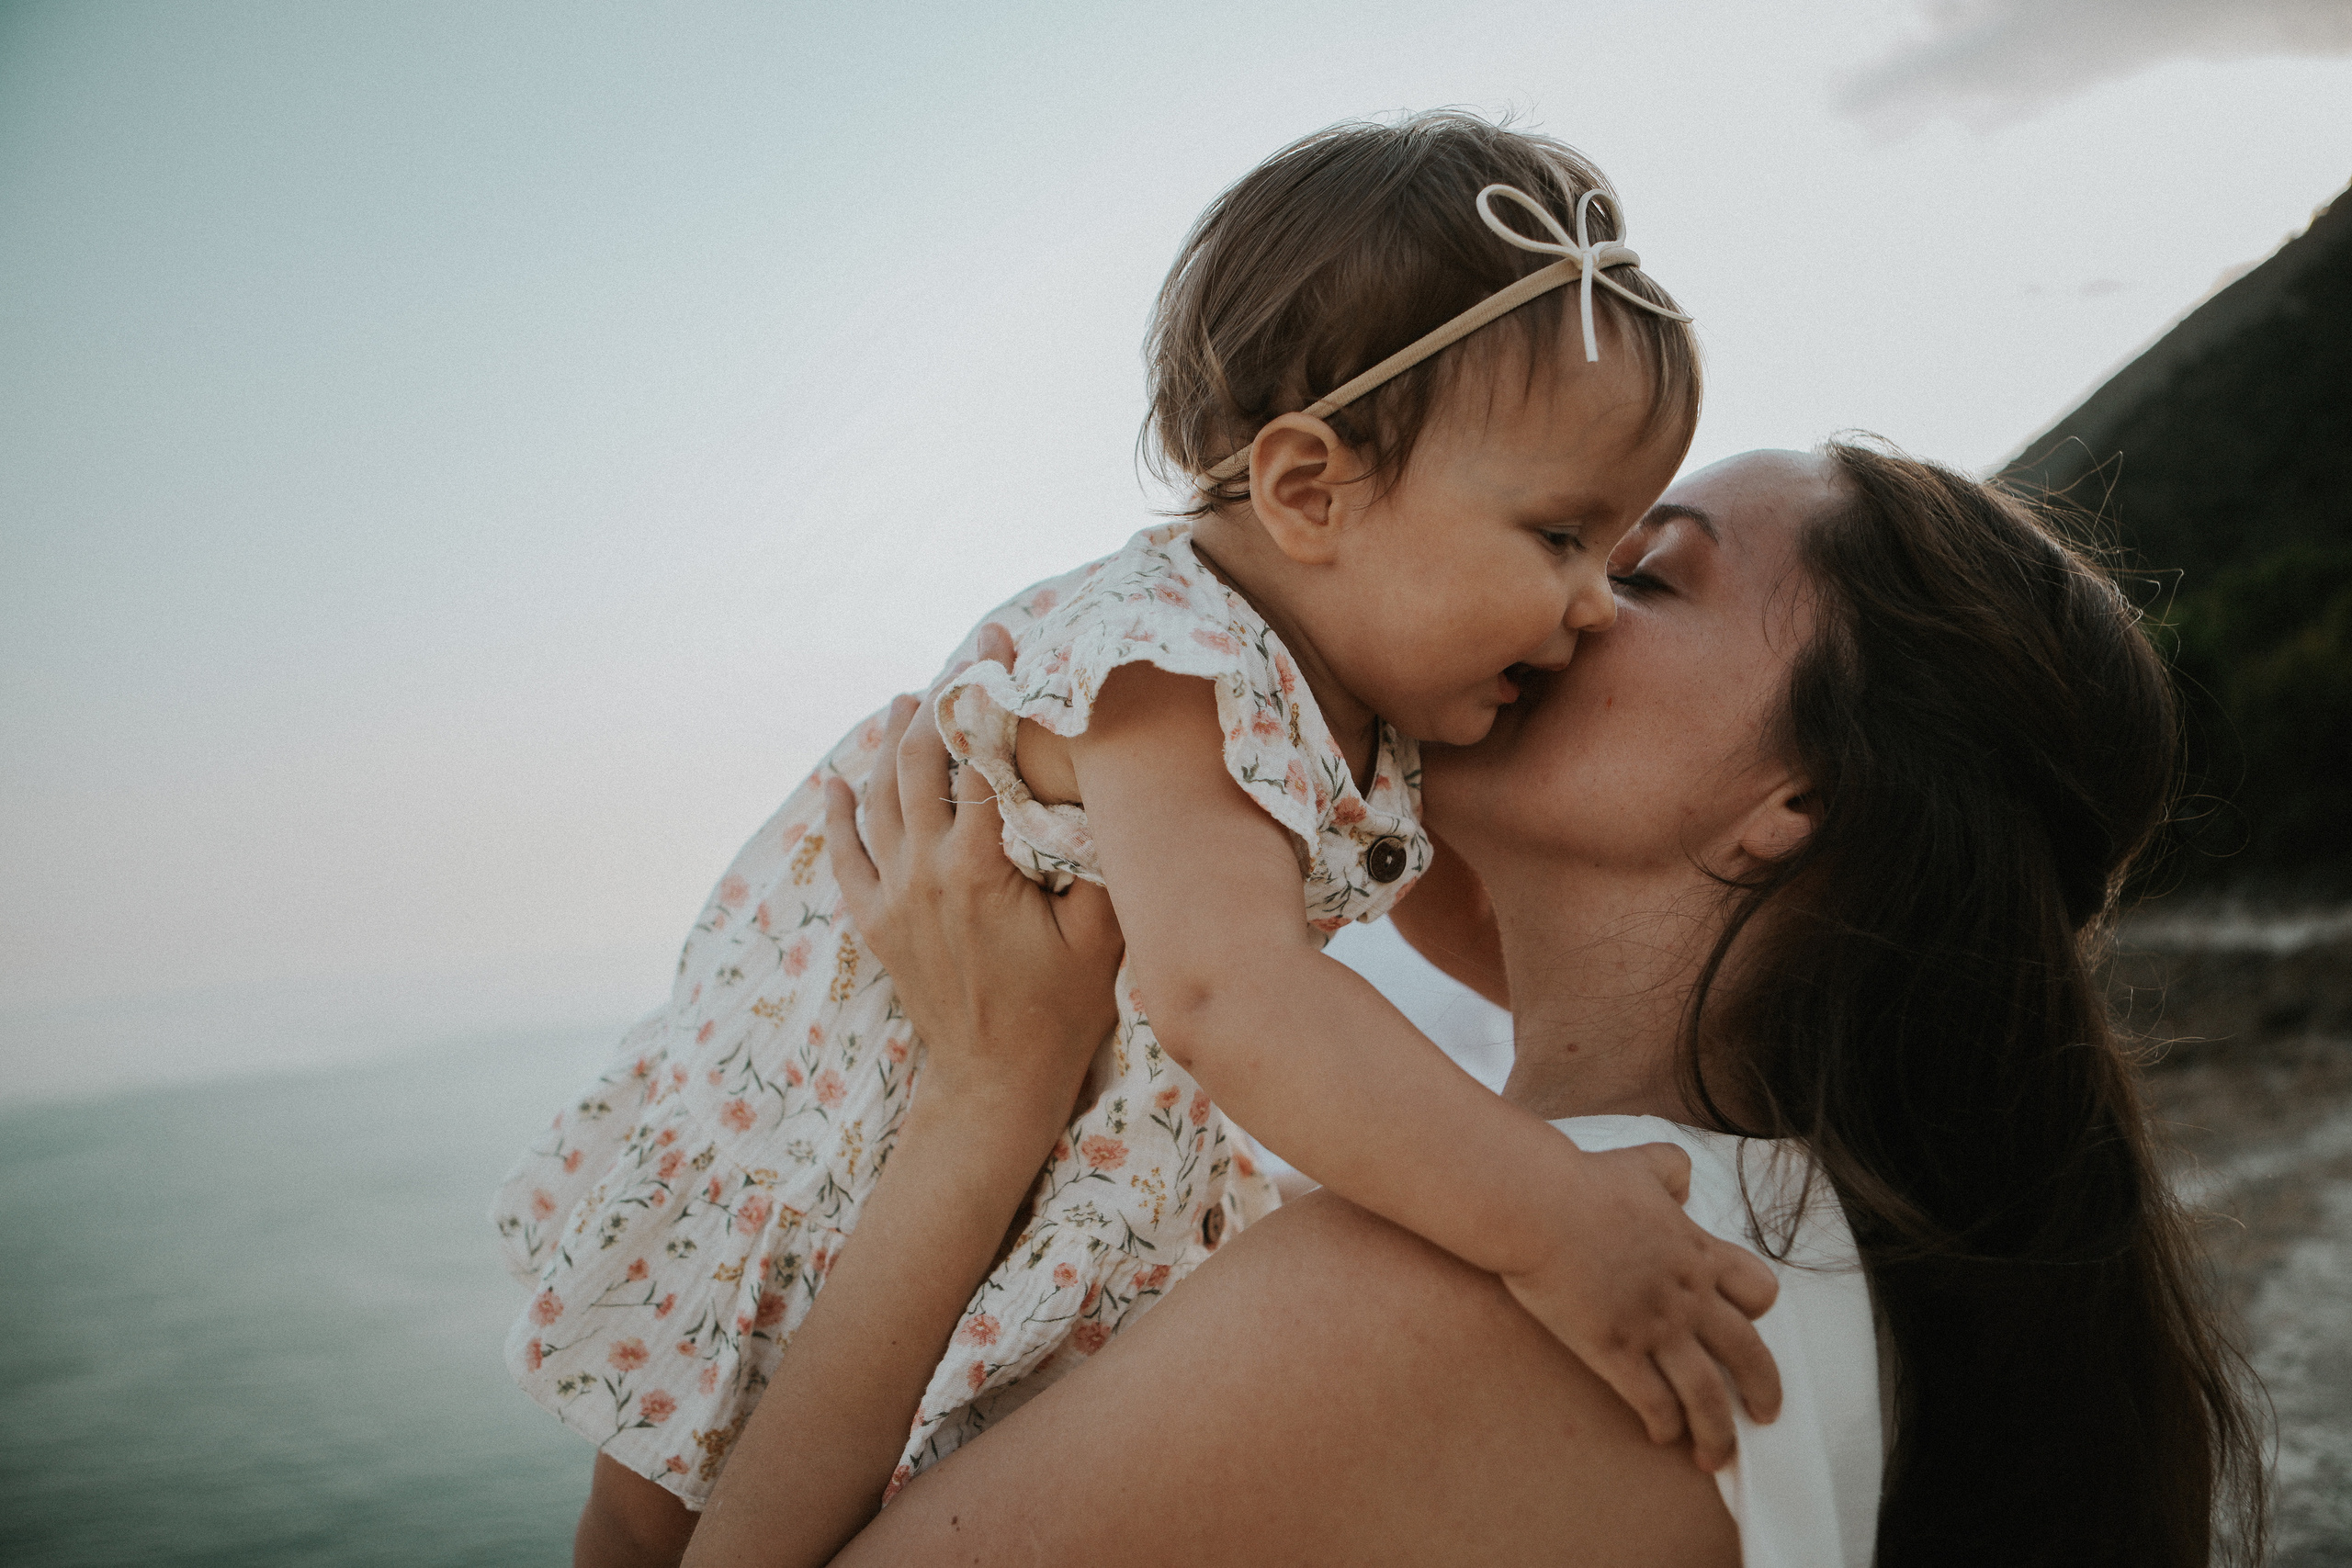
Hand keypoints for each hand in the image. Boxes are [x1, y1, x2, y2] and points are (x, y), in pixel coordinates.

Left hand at [822, 667, 1122, 1128]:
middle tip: (961, 659)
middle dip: (938, 701)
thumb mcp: (1102, 937)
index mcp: (978, 865)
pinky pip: (845, 854)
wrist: (994, 1081)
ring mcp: (891, 896)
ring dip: (891, 742)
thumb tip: (1110, 789)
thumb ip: (1103, 864)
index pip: (977, 754)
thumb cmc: (1060, 1010)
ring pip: (879, 797)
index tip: (999, 645)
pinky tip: (837, 778)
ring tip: (909, 700)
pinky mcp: (875, 922)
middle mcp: (923, 870)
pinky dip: (838, 812)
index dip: (988, 692)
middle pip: (918, 762)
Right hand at [1497, 1141, 1781, 1471]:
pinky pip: (1652, 1400)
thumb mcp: (1643, 1163)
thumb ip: (1671, 1169)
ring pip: (1706, 1394)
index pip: (1758, 1292)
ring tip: (1716, 1454)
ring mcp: (1654, 1327)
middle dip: (1763, 1391)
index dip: (1756, 1311)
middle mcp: (1688, 1297)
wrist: (1539, 1206)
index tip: (1743, 1322)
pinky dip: (1664, 1424)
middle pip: (1747, 1355)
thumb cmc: (1585, 1182)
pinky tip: (1662, 1436)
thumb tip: (1681, 1180)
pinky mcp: (1615, 1350)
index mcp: (1699, 1253)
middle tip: (1765, 1415)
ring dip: (1717, 1431)